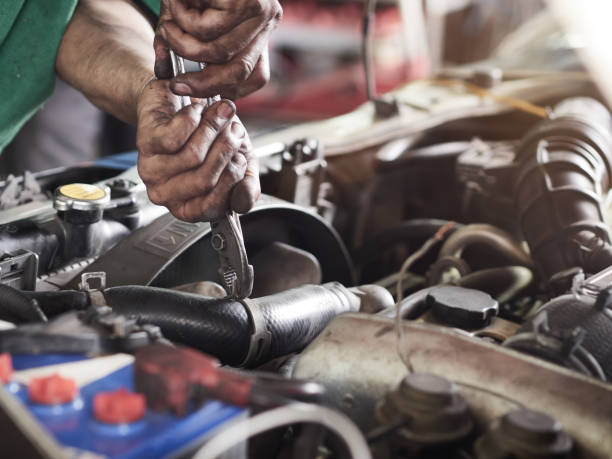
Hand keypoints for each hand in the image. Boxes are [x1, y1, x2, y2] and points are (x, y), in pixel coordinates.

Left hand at [136, 79, 259, 221]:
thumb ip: (246, 185)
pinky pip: (176, 135)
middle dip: (227, 150)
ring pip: (193, 156)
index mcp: (189, 205)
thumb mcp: (238, 161)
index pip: (214, 208)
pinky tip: (196, 109)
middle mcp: (167, 194)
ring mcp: (152, 171)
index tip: (241, 158)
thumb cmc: (210, 134)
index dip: (233, 180)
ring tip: (219, 114)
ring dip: (214, 128)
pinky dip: (195, 117)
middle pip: (204, 180)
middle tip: (234, 131)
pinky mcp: (144, 144)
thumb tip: (244, 201)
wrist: (181, 98)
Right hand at [154, 0, 281, 99]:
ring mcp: (261, 11)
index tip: (197, 91)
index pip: (255, 76)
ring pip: (220, 53)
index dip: (226, 89)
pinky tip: (177, 2)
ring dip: (183, 44)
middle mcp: (267, 22)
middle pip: (241, 72)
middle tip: (176, 84)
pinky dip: (183, 21)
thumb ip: (176, 48)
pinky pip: (208, 30)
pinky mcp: (247, 1)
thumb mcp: (183, 19)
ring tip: (168, 24)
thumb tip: (165, 77)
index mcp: (260, 30)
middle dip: (204, 84)